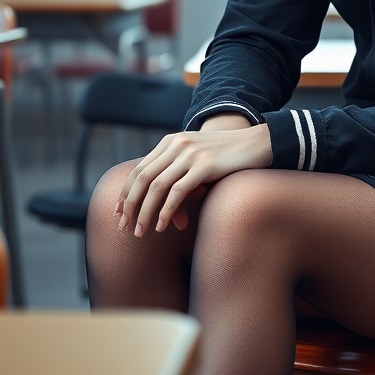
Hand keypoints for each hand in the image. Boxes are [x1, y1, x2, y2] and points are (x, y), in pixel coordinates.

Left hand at [115, 124, 271, 236]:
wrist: (256, 143)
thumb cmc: (226, 157)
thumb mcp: (196, 160)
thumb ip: (178, 177)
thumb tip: (164, 212)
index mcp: (170, 141)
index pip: (139, 169)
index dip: (125, 192)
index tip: (118, 212)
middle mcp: (177, 144)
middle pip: (143, 178)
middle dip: (129, 205)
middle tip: (124, 227)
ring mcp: (190, 154)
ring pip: (156, 186)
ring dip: (144, 213)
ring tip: (140, 233)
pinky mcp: (205, 165)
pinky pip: (178, 192)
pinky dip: (166, 211)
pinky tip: (163, 226)